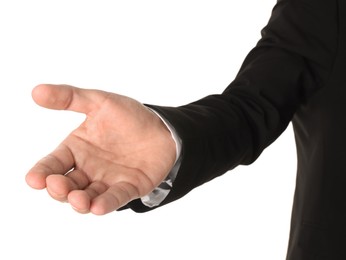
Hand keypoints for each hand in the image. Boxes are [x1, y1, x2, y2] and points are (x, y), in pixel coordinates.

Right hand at [26, 84, 175, 214]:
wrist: (162, 126)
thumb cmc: (129, 116)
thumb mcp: (99, 102)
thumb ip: (69, 98)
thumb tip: (36, 91)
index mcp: (77, 149)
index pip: (53, 164)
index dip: (41, 173)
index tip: (33, 179)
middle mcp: (88, 168)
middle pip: (66, 185)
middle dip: (59, 189)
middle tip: (57, 185)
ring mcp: (108, 180)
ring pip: (87, 197)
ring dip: (79, 201)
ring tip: (78, 199)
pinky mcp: (128, 188)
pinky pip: (115, 198)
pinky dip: (106, 203)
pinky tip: (98, 206)